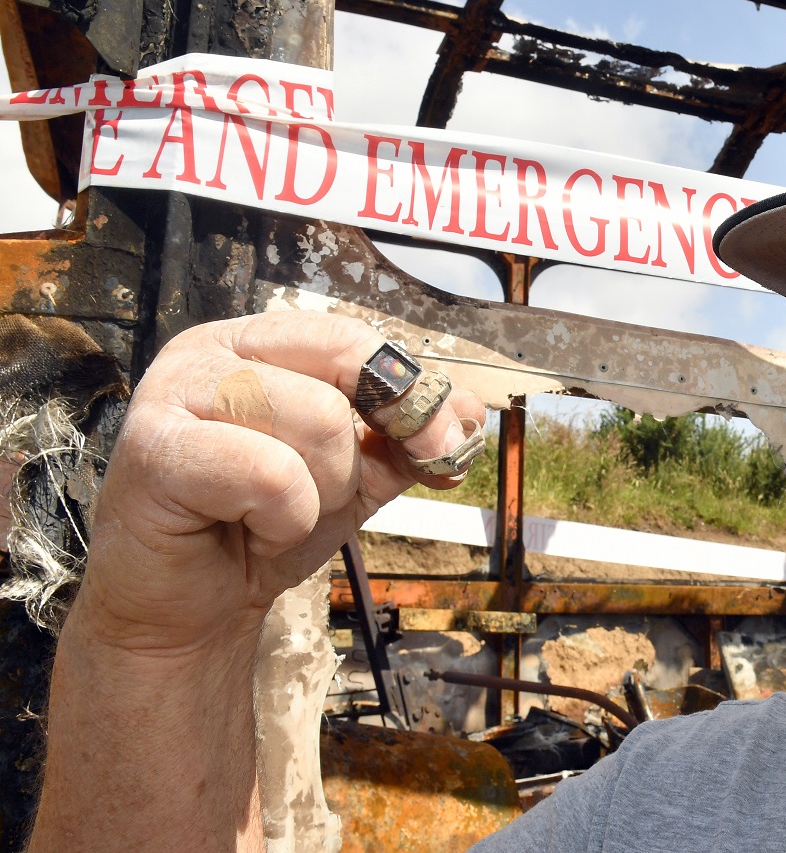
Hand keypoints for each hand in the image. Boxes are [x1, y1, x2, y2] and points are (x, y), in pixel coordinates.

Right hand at [77, 310, 484, 653]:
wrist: (194, 610)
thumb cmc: (263, 530)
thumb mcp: (356, 477)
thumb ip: (408, 439)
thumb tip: (470, 411)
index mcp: (257, 344)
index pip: (352, 337)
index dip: (410, 393)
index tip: (439, 448)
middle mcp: (210, 352)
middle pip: (341, 379)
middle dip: (356, 460)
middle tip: (322, 500)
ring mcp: (172, 393)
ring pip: (317, 422)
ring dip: (319, 495)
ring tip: (274, 517)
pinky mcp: (153, 450)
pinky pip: (271, 475)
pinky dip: (284, 521)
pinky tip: (248, 531)